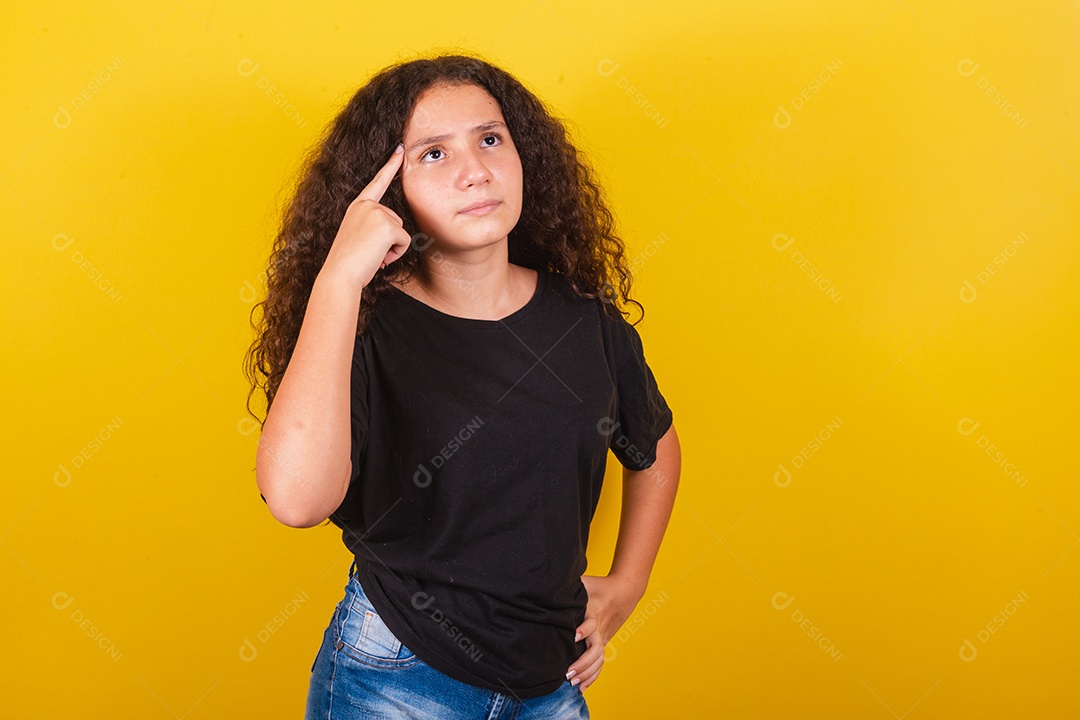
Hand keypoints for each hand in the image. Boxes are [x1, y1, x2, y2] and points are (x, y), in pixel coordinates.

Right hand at [322, 142, 411, 287]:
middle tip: (369, 251)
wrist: (340, 274)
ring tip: (372, 255)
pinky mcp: (388, 226)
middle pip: (396, 219)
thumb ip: (372, 226)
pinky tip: (379, 258)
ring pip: (401, 231)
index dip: (391, 165)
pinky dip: (396, 253)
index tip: (401, 149)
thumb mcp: (358, 236)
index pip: (377, 182)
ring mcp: (377, 213)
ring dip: (392, 248)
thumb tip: (392, 233)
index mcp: (358, 206)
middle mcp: (367, 205)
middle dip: (389, 240)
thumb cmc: (348, 262)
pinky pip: (405, 241)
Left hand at [566, 574, 641, 691]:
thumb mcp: (582, 581)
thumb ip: (567, 585)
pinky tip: (582, 688)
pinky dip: (592, 677)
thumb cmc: (597, 586)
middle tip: (567, 672)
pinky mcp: (603, 643)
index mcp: (593, 612)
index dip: (583, 630)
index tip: (573, 636)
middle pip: (595, 649)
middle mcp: (599, 628)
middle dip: (582, 662)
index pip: (590, 624)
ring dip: (586, 673)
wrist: (622, 592)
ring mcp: (602, 637)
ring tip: (571, 682)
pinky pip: (600, 663)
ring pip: (598, 659)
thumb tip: (545, 582)